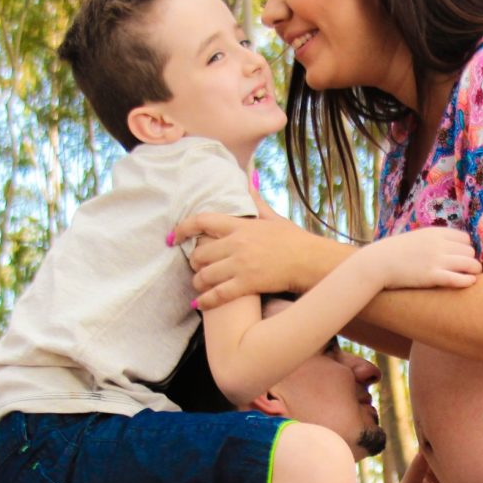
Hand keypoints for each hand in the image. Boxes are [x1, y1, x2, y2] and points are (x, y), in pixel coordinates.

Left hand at [173, 213, 333, 308]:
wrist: (310, 261)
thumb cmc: (294, 240)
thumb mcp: (274, 217)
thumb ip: (257, 202)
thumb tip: (249, 180)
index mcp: (241, 226)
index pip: (203, 221)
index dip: (183, 228)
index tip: (173, 236)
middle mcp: (237, 244)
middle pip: (200, 253)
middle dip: (194, 262)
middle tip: (196, 266)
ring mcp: (241, 265)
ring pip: (205, 275)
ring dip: (198, 282)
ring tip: (200, 285)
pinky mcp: (247, 284)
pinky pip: (218, 294)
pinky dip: (206, 300)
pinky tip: (201, 303)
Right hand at [361, 227, 481, 290]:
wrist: (377, 263)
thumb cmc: (394, 251)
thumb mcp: (416, 237)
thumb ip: (433, 239)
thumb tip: (447, 246)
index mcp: (435, 233)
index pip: (465, 238)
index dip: (466, 248)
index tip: (463, 256)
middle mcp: (439, 244)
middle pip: (469, 251)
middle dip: (470, 259)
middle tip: (467, 267)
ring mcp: (436, 260)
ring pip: (469, 263)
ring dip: (474, 270)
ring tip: (472, 275)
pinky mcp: (432, 276)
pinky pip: (458, 278)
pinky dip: (467, 281)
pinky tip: (470, 282)